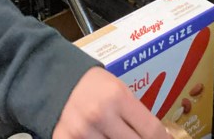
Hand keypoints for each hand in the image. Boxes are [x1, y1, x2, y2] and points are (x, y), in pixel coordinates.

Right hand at [53, 67, 167, 138]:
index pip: (151, 130)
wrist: (54, 80)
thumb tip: (160, 137)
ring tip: (118, 135)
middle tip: (140, 138)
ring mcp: (82, 132)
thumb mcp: (119, 89)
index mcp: (117, 97)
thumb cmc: (92, 85)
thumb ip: (136, 113)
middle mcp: (100, 115)